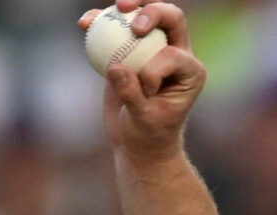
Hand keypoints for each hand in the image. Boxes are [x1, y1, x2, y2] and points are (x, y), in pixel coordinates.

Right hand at [78, 0, 205, 162]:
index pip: (172, 55)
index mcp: (191, 72)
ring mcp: (154, 48)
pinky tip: (85, 23)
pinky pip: (118, 28)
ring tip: (115, 7)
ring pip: (146, 16)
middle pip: (171, 19)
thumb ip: (131, 95)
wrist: (137, 140)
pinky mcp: (131, 49)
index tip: (144, 92)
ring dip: (130, 6)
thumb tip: (116, 68)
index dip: (153, 69)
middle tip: (133, 23)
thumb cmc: (148, 135)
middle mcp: (178, 54)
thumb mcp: (142, 120)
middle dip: (154, 11)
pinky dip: (102, 21)